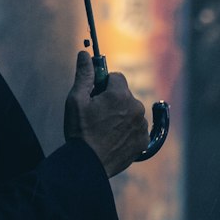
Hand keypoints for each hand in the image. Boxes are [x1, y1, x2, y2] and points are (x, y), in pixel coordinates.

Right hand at [64, 50, 148, 178]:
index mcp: (119, 95)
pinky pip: (136, 128)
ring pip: (131, 112)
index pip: (117, 77)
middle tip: (97, 116)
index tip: (95, 96)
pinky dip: (127, 131)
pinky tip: (113, 139)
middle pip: (125, 95)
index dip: (104, 85)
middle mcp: (135, 107)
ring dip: (121, 116)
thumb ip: (84, 75)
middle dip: (113, 101)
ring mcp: (141, 126)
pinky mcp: (143, 141)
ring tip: (104, 130)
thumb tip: (84, 54)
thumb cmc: (79, 131)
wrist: (87, 165)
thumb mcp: (76, 100)